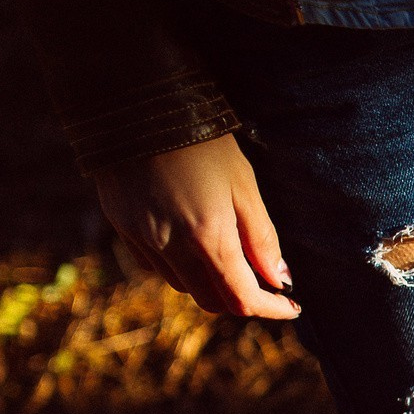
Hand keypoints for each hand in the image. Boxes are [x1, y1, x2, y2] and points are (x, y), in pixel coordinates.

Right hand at [95, 134, 298, 319]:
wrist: (133, 104)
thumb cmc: (200, 140)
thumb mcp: (243, 184)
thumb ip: (261, 237)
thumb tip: (280, 279)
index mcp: (207, 236)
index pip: (241, 298)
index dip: (271, 309)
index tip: (292, 306)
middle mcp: (170, 246)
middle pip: (210, 300)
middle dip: (240, 299)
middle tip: (263, 283)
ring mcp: (141, 239)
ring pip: (181, 286)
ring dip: (209, 283)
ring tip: (228, 255)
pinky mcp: (121, 227)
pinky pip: (155, 265)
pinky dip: (179, 266)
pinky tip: (190, 241)